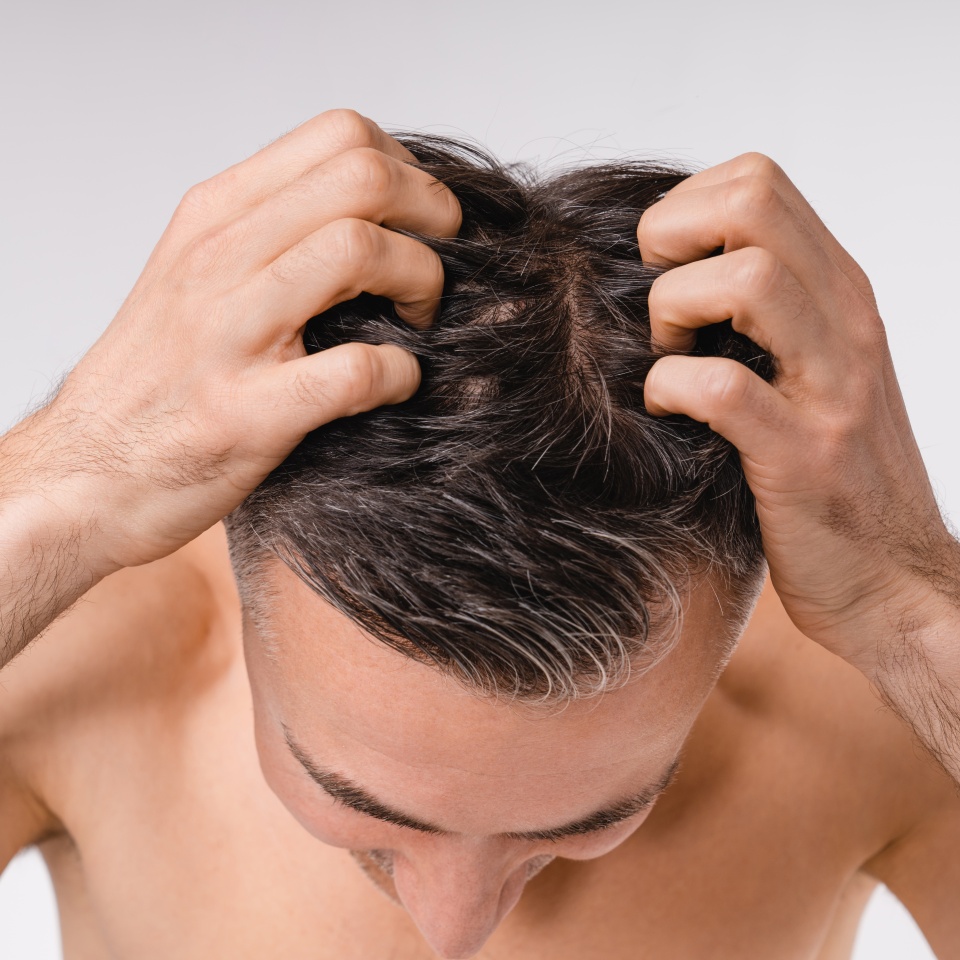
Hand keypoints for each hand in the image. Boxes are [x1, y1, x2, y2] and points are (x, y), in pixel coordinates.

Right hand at [8, 109, 460, 574]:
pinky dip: (402, 374)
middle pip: (362, 177)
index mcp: (216, 217)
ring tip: (418, 322)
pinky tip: (396, 385)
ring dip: (422, 285)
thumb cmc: (156, 380)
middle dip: (433, 218)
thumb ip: (272, 235)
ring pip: (359, 250)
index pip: (340, 135)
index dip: (409, 173)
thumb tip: (373, 216)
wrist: (86, 474)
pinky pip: (359, 370)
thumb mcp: (197, 276)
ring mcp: (229, 334)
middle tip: (439, 265)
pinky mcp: (248, 413)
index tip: (421, 224)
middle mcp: (220, 258)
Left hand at [638, 152, 958, 670]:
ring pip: (744, 277)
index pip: (755, 181)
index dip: (685, 210)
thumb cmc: (834, 475)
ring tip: (668, 359)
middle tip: (661, 310)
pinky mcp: (802, 454)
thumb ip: (767, 314)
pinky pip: (720, 387)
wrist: (895, 582)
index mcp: (838, 293)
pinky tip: (669, 413)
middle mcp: (844, 321)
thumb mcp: (813, 370)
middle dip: (671, 240)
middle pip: (749, 201)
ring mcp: (832, 385)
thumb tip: (675, 274)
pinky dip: (671, 390)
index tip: (665, 274)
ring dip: (674, 314)